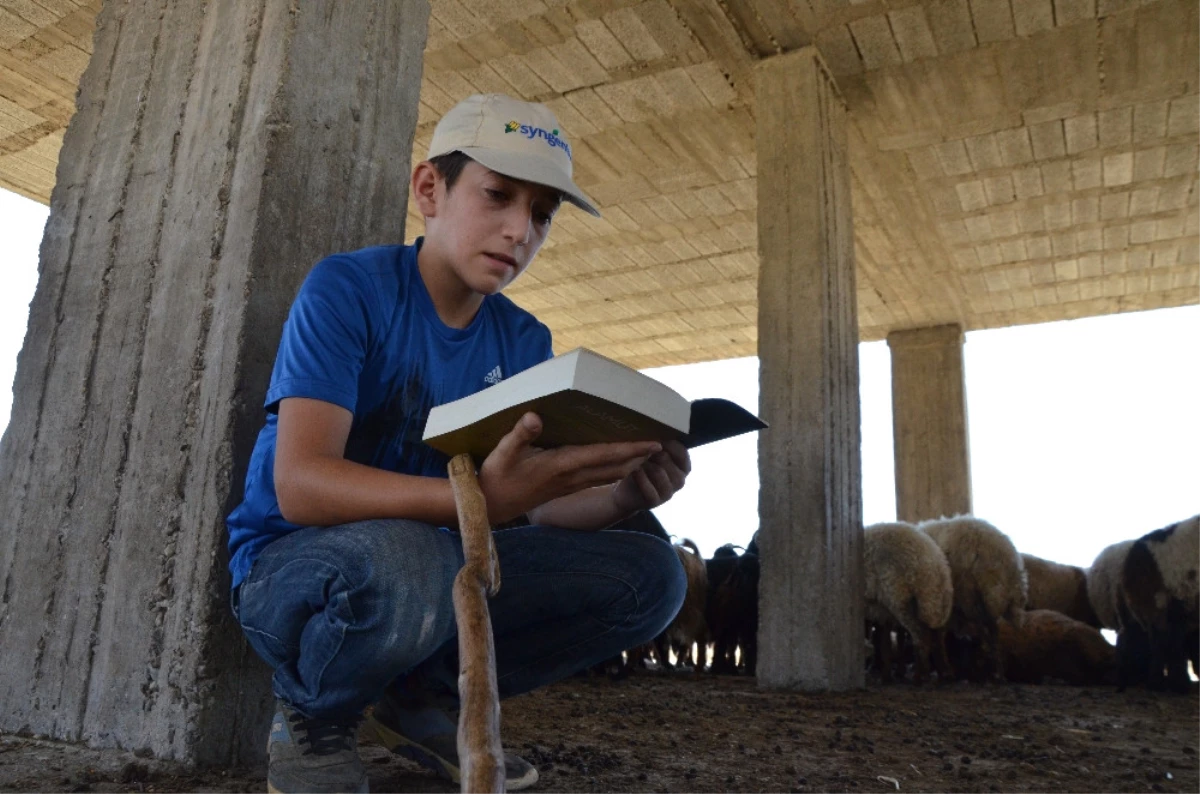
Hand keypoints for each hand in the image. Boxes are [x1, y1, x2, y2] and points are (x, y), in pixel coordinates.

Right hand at [477, 412, 662, 524]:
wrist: (491, 506)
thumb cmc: (496, 477)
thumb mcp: (502, 453)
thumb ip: (519, 434)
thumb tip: (535, 416)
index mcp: (560, 466)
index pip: (602, 455)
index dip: (629, 449)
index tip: (653, 443)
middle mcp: (571, 477)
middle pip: (615, 466)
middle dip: (641, 456)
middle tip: (665, 443)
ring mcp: (571, 484)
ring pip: (611, 474)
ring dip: (633, 463)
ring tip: (652, 451)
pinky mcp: (568, 487)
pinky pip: (601, 478)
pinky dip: (618, 470)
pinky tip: (626, 464)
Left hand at [610, 439, 689, 514]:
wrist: (626, 493)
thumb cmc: (642, 468)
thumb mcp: (652, 455)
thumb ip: (658, 446)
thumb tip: (657, 431)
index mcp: (683, 468)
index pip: (683, 455)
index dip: (671, 445)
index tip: (659, 438)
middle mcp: (679, 481)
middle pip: (670, 463)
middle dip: (655, 453)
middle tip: (644, 449)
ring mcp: (668, 493)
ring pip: (659, 473)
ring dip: (646, 463)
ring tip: (637, 459)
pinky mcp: (655, 502)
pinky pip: (649, 488)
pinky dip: (640, 477)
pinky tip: (634, 470)